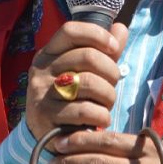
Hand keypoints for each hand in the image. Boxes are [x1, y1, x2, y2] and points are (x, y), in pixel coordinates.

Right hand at [24, 21, 128, 144]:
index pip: (71, 30)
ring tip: (107, 105)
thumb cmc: (70, 98)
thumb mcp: (84, 72)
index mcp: (49, 53)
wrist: (44, 134)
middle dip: (111, 72)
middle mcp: (41, 70)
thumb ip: (103, 51)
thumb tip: (121, 28)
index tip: (114, 48)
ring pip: (89, 83)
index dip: (97, 35)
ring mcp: (41, 93)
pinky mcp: (46, 117)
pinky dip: (101, 116)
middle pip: (88, 56)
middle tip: (112, 86)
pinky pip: (85, 111)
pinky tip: (101, 120)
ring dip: (108, 96)